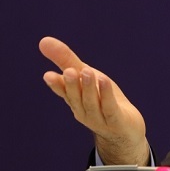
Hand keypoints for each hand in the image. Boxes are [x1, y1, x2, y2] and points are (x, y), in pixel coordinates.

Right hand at [39, 37, 149, 164]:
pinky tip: (104, 81)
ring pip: (92, 102)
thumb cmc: (103, 99)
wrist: (125, 130)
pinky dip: (106, 95)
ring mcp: (99, 118)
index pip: (63, 92)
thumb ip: (66, 60)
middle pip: (76, 97)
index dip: (56, 85)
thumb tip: (44, 41)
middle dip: (72, 84)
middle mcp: (84, 110)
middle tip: (69, 71)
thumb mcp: (86, 76)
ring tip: (86, 71)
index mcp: (75, 100)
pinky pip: (110, 107)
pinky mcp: (116, 121)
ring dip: (89, 87)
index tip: (48, 75)